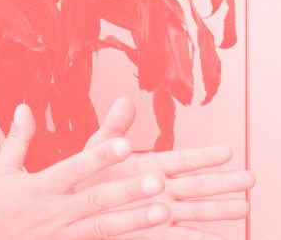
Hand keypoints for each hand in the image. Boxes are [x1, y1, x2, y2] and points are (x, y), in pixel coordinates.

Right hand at [0, 104, 170, 239]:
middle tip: (157, 181)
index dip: (99, 157)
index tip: (124, 144)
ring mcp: (63, 234)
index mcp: (40, 187)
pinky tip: (148, 236)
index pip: (74, 169)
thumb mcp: (0, 169)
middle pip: (95, 200)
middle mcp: (54, 211)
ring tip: (164, 211)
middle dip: (127, 191)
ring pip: (103, 227)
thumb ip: (18, 139)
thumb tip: (23, 107)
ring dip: (134, 220)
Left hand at [77, 97, 254, 239]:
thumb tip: (124, 100)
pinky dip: (198, 238)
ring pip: (195, 210)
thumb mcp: (98, 149)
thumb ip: (113, 128)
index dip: (202, 156)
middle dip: (222, 183)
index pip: (181, 159)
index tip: (226, 151)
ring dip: (218, 210)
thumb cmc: (89, 175)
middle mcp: (161, 189)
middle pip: (196, 185)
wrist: (75, 207)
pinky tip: (220, 239)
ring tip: (243, 208)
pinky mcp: (153, 233)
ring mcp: (160, 212)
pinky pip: (179, 237)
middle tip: (249, 179)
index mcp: (151, 166)